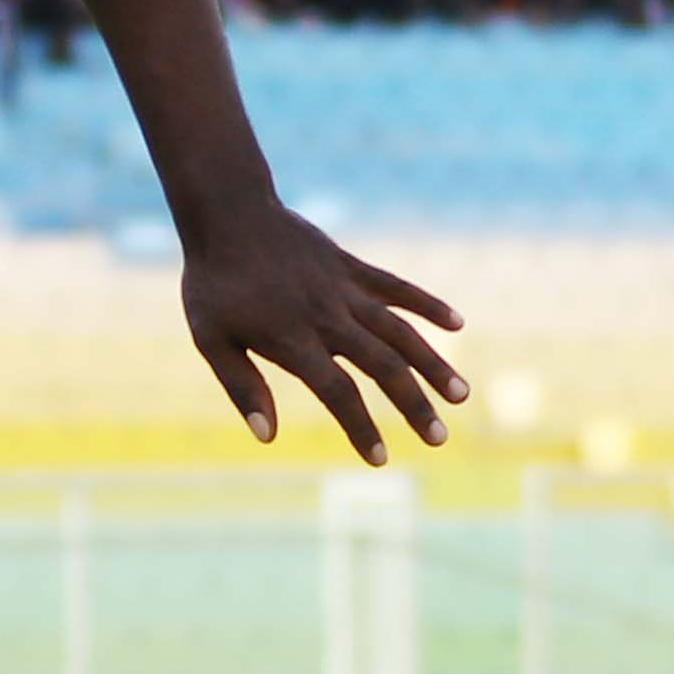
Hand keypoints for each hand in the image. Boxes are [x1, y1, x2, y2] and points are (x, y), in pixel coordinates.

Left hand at [177, 208, 465, 467]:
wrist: (228, 213)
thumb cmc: (213, 283)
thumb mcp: (211, 339)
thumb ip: (242, 387)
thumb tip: (267, 436)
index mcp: (293, 340)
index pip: (338, 393)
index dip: (360, 428)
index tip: (381, 460)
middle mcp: (327, 317)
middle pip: (382, 366)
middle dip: (414, 405)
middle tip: (439, 438)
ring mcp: (344, 289)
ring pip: (399, 330)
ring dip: (433, 363)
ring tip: (461, 394)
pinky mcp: (350, 266)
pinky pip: (396, 287)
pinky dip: (427, 304)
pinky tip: (456, 324)